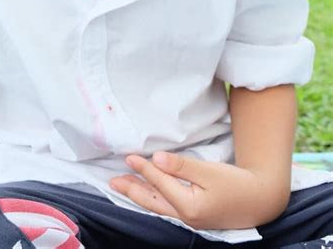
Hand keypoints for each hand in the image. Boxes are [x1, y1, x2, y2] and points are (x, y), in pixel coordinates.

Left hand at [109, 152, 279, 229]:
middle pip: (152, 201)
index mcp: (189, 207)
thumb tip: (156, 159)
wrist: (261, 200)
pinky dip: (153, 198)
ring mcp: (190, 219)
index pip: (159, 184)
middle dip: (131, 189)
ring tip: (123, 185)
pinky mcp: (195, 215)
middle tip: (112, 181)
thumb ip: (182, 166)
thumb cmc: (237, 184)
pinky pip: (166, 207)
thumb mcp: (210, 171)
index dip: (143, 168)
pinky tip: (149, 192)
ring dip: (140, 194)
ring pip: (158, 205)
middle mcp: (185, 217)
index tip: (128, 156)